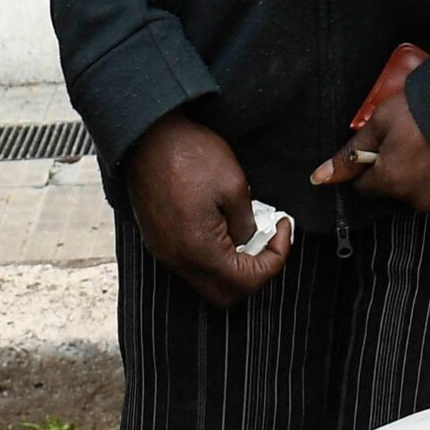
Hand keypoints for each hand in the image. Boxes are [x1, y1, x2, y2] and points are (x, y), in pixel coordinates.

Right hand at [125, 112, 291, 305]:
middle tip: (269, 241)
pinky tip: (224, 227)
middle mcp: (178, 260)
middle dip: (255, 273)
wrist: (147, 136)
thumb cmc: (190, 155)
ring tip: (248, 231)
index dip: (275, 260)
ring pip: (207, 281)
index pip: (247, 282)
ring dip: (233, 266)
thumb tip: (250, 239)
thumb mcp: (234, 185)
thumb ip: (247, 222)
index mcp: (199, 249)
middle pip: (226, 294)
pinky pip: (191, 265)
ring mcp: (165, 253)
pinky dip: (214, 256)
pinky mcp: (158, 241)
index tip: (282, 229)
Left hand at [310, 89, 429, 214]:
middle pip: (396, 189)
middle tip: (417, 139)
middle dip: (401, 169)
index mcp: (391, 179)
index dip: (371, 164)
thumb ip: (352, 152)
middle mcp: (416, 199)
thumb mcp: (384, 119)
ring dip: (427, 176)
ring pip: (424, 193)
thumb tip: (318, 179)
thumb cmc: (429, 109)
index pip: (365, 185)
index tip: (385, 145)